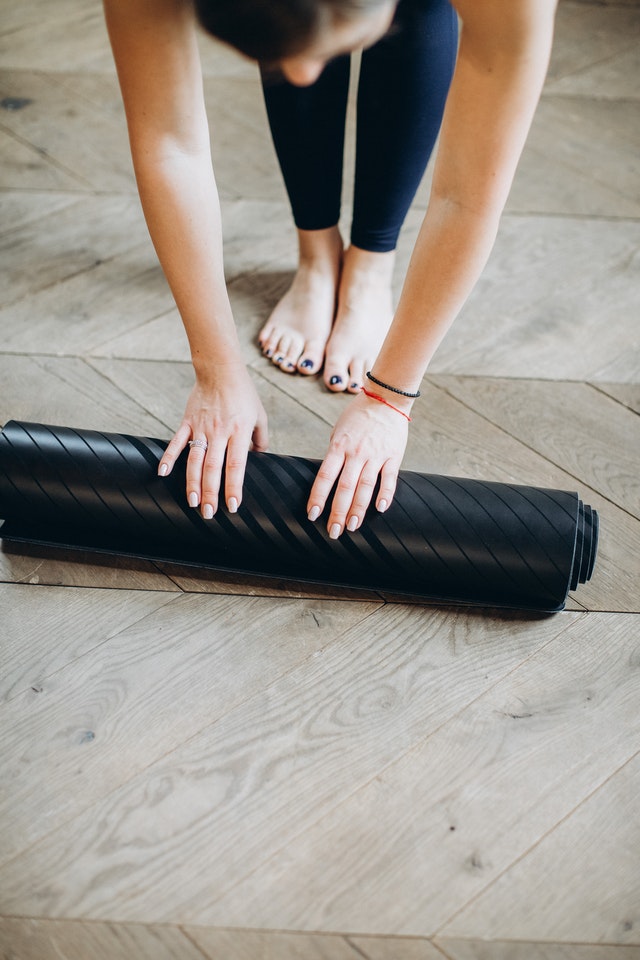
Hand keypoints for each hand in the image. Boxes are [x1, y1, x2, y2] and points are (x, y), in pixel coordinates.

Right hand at [158, 361, 267, 516]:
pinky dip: (168, 457)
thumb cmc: (243, 394)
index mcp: (239, 432)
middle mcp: (219, 432)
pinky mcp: (187, 422)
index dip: (233, 488)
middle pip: (213, 468)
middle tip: (208, 513)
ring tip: (192, 502)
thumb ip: (261, 439)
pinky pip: (176, 442)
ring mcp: (201, 428)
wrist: (220, 369)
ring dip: (191, 483)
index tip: (232, 506)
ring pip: (194, 460)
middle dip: (210, 493)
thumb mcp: (260, 416)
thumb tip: (260, 458)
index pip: (236, 466)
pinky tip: (163, 474)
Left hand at [307, 391, 409, 537]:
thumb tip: (329, 477)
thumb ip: (335, 453)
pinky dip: (386, 494)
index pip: (325, 477)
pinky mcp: (393, 456)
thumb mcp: (339, 431)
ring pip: (365, 487)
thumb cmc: (358, 415)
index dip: (318, 497)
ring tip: (352, 527)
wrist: (385, 398)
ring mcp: (375, 455)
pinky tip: (381, 509)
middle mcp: (356, 453)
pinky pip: (389, 479)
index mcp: (338, 447)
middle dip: (338, 512)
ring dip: (358, 510)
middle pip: (344, 488)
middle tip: (333, 532)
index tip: (313, 515)